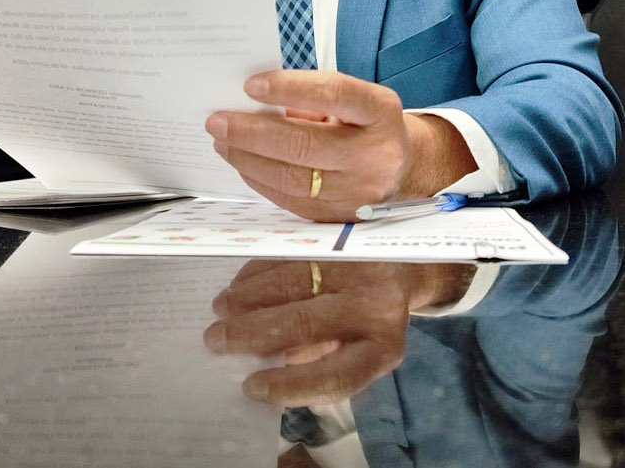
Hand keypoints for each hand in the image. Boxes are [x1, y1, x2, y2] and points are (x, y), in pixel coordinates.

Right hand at [203, 260, 470, 404]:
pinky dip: (257, 271)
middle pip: (305, 322)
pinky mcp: (342, 238)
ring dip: (248, 297)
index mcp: (384, 347)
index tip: (251, 387)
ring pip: (292, 282)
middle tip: (215, 340)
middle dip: (252, 333)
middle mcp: (375, 305)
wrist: (409, 266)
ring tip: (220, 310)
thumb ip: (318, 361)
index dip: (291, 385)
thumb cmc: (373, 322)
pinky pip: (291, 252)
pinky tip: (237, 286)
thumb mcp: (359, 351)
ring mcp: (358, 266)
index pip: (337, 374)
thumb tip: (258, 369)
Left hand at [205, 70, 473, 220]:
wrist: (409, 169)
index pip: (335, 95)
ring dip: (248, 159)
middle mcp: (376, 156)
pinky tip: (243, 163)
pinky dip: (260, 180)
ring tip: (222, 141)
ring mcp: (359, 192)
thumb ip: (315, 98)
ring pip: (293, 179)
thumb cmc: (369, 124)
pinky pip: (291, 201)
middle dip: (252, 133)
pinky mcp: (341, 216)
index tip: (251, 85)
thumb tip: (256, 102)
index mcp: (381, 113)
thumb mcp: (356, 100)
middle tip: (217, 121)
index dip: (290, 89)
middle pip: (306, 145)